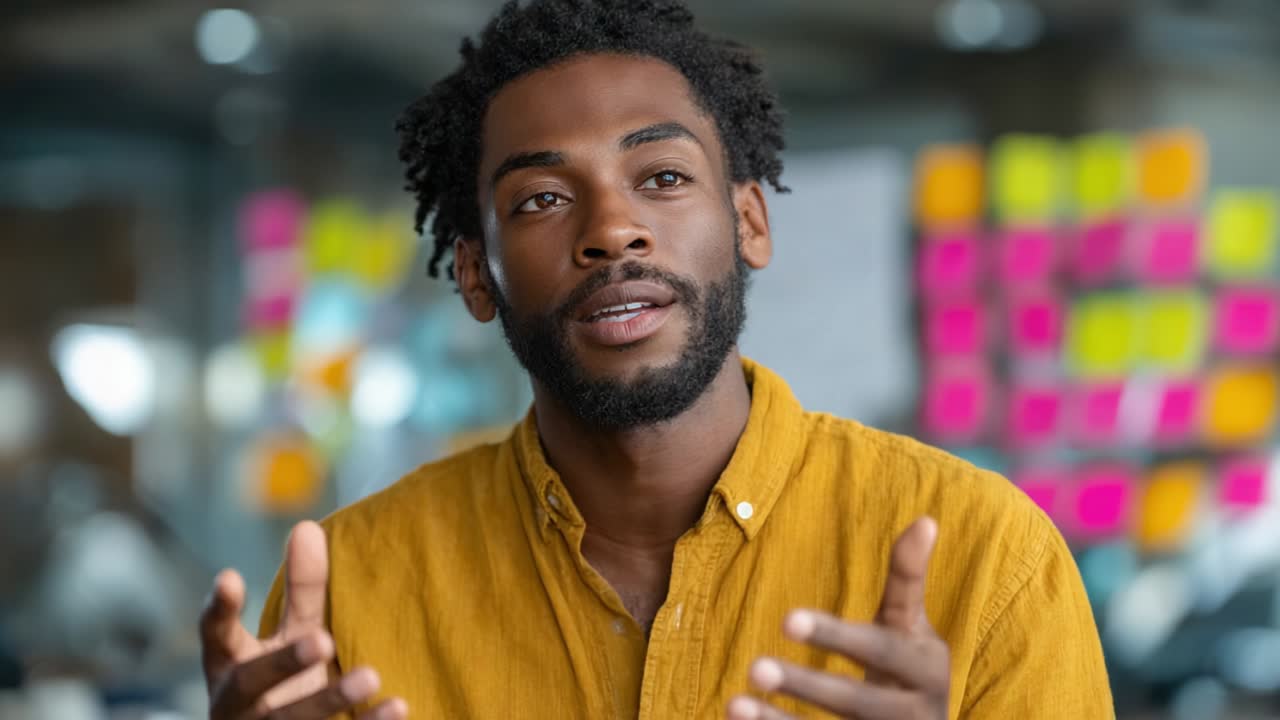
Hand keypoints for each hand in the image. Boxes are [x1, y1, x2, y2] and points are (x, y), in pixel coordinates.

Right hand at [200, 521, 407, 719]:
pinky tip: (398, 707)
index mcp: (231, 666)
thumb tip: (307, 527)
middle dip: (283, 662)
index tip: (229, 576)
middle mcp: (238, 705)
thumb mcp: (290, 637)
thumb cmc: (283, 684)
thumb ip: (301, 591)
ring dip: (329, 700)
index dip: (219, 609)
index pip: (217, 635)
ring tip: (371, 676)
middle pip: (252, 682)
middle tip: (322, 640)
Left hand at [728, 517, 948, 718]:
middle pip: (857, 702)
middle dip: (806, 685)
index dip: (836, 636)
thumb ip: (908, 580)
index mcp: (924, 667)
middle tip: (754, 667)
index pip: (880, 648)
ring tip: (735, 702)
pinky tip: (740, 717)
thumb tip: (926, 520)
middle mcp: (914, 713)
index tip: (786, 619)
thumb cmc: (908, 671)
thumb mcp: (912, 628)